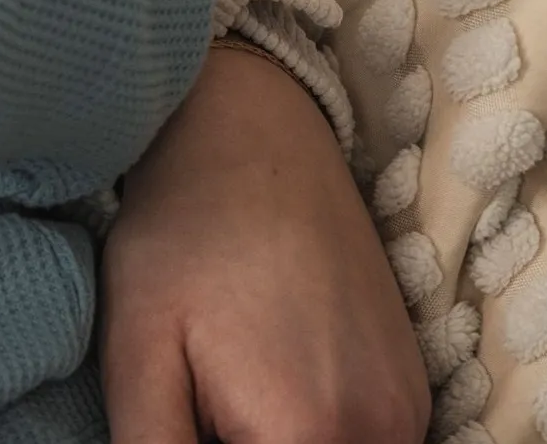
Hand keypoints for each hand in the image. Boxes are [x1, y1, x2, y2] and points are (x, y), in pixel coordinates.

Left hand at [101, 47, 427, 443]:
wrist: (253, 133)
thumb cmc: (182, 234)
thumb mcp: (136, 354)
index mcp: (308, 436)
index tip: (186, 417)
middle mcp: (382, 432)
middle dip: (239, 440)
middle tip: (201, 394)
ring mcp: (407, 409)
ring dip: (276, 438)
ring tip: (227, 377)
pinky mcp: (411, 386)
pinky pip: (362, 439)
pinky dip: (312, 430)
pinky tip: (265, 373)